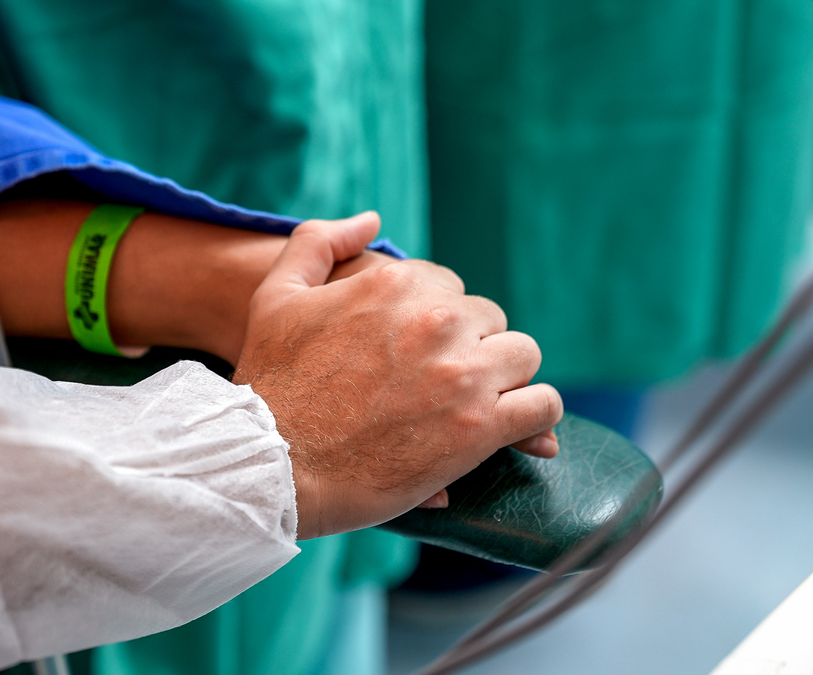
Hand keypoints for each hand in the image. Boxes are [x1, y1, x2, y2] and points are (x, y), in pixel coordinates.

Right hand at [234, 212, 563, 538]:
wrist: (272, 463)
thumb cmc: (270, 382)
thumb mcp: (277, 293)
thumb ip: (320, 241)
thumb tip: (371, 220)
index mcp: (396, 283)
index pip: (450, 289)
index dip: (434, 324)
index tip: (415, 355)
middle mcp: (437, 320)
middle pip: (488, 320)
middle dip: (470, 348)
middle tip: (438, 385)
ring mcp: (463, 374)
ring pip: (522, 355)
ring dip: (504, 377)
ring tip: (475, 405)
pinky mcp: (480, 428)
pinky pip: (542, 406)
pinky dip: (535, 417)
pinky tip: (514, 428)